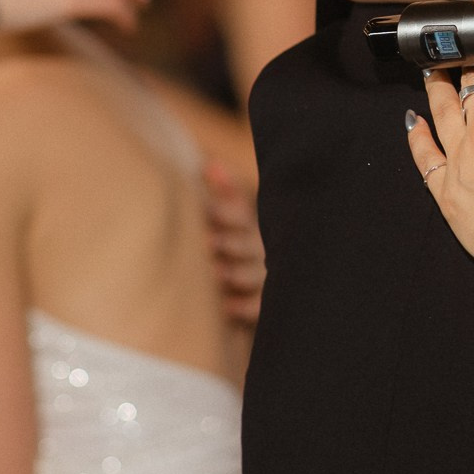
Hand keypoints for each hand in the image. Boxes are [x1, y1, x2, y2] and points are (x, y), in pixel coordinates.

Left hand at [203, 160, 265, 327]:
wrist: (268, 290)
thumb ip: (225, 193)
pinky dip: (245, 306)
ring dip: (237, 272)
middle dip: (229, 242)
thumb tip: (210, 165)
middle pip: (248, 243)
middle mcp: (260, 250)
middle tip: (207, 242)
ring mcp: (265, 277)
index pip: (239, 215)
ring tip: (216, 273)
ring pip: (255, 274)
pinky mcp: (266, 305)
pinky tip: (228, 306)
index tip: (205, 210)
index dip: (224, 213)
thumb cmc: (240, 248)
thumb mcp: (235, 221)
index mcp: (248, 227)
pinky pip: (259, 307)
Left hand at [405, 70, 473, 269]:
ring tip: (433, 69)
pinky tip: (413, 121)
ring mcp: (459, 156)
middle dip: (470, 64)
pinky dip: (416, 136)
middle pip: (472, 86)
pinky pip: (424, 156)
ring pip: (443, 111)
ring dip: (438, 87)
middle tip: (463, 47)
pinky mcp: (446, 187)